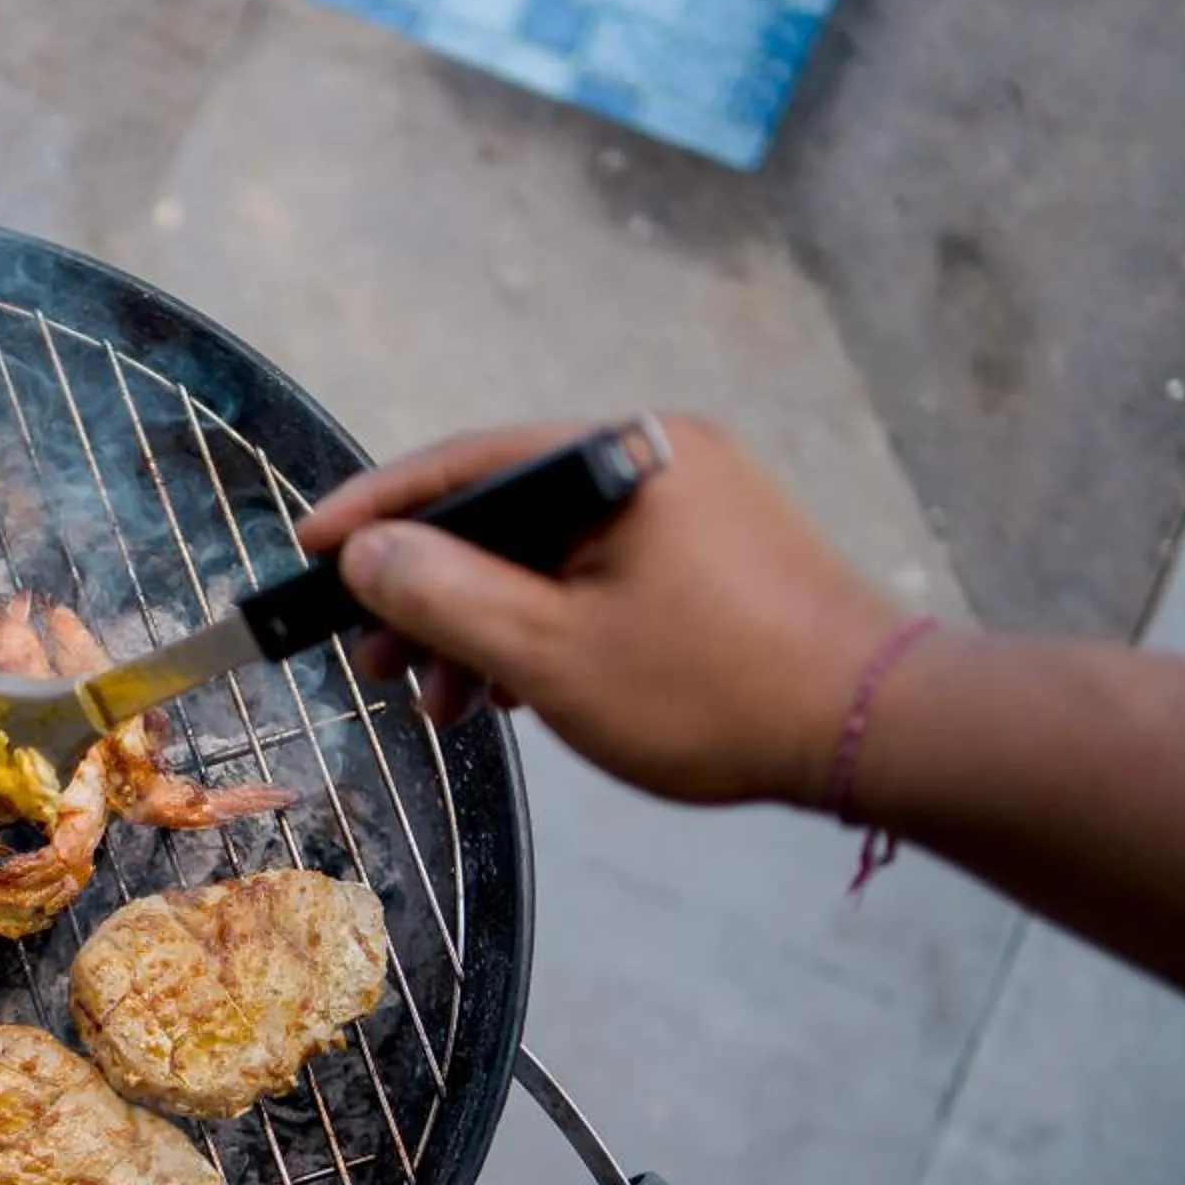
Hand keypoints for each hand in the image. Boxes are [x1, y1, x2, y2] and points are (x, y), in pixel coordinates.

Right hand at [293, 417, 910, 806]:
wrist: (877, 730)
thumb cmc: (715, 691)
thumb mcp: (551, 653)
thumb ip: (443, 595)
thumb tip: (364, 552)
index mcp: (624, 454)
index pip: (466, 461)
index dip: (375, 509)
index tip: (307, 547)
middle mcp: (661, 455)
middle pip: (505, 511)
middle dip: (428, 591)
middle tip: (372, 664)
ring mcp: (694, 503)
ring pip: (550, 552)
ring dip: (483, 623)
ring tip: (443, 705)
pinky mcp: (716, 553)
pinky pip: (598, 572)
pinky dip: (545, 624)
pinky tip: (515, 693)